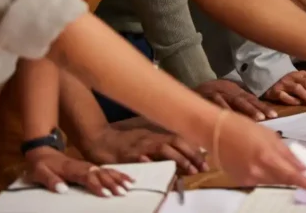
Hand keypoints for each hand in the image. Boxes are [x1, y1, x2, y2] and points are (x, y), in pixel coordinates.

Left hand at [25, 146, 133, 196]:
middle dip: (112, 183)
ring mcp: (88, 165)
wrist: (43, 151)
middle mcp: (83, 166)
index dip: (97, 185)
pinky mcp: (90, 167)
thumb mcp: (40, 173)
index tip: (106, 194)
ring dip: (118, 178)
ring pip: (106, 171)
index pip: (87, 177)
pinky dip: (117, 173)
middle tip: (123, 192)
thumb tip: (63, 190)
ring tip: (129, 186)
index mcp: (71, 169)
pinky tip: (126, 178)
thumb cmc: (41, 165)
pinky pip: (106, 169)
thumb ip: (50, 181)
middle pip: (100, 174)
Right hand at [81, 124, 207, 174]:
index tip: (205, 160)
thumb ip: (160, 147)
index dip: (193, 149)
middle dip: (191, 155)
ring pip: (163, 149)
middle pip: (175, 142)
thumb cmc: (125, 143)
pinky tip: (161, 167)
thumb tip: (180, 156)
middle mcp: (149, 139)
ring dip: (178, 159)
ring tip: (189, 170)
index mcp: (154, 136)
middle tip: (201, 167)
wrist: (101, 141)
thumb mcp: (145, 141)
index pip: (179, 139)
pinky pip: (141, 158)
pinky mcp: (128, 154)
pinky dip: (151, 162)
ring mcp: (139, 146)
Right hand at [197, 78, 277, 119]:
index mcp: (236, 92)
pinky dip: (225, 109)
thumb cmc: (212, 95)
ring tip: (257, 118)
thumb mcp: (228, 96)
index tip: (274, 115)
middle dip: (258, 108)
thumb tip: (258, 115)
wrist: (192, 89)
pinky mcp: (208, 96)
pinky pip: (217, 103)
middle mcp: (230, 92)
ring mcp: (220, 93)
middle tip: (268, 117)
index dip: (263, 107)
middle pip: (247, 100)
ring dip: (246, 110)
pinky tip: (232, 117)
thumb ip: (241, 103)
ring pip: (235, 101)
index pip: (253, 99)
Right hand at [212, 112, 305, 189]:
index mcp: (266, 156)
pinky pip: (261, 180)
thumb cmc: (242, 127)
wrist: (214, 131)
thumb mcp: (269, 135)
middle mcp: (258, 171)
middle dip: (296, 178)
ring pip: (273, 181)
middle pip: (284, 180)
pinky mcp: (241, 181)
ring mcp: (248, 178)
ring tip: (282, 163)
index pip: (292, 175)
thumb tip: (302, 165)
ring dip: (281, 175)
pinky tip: (263, 162)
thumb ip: (286, 152)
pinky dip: (267, 174)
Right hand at [263, 71, 305, 106]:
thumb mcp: (301, 80)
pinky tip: (297, 103)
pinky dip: (291, 99)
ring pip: (297, 88)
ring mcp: (284, 83)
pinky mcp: (275, 91)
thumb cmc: (289, 82)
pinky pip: (283, 95)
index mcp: (303, 74)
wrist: (268, 78)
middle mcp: (294, 77)